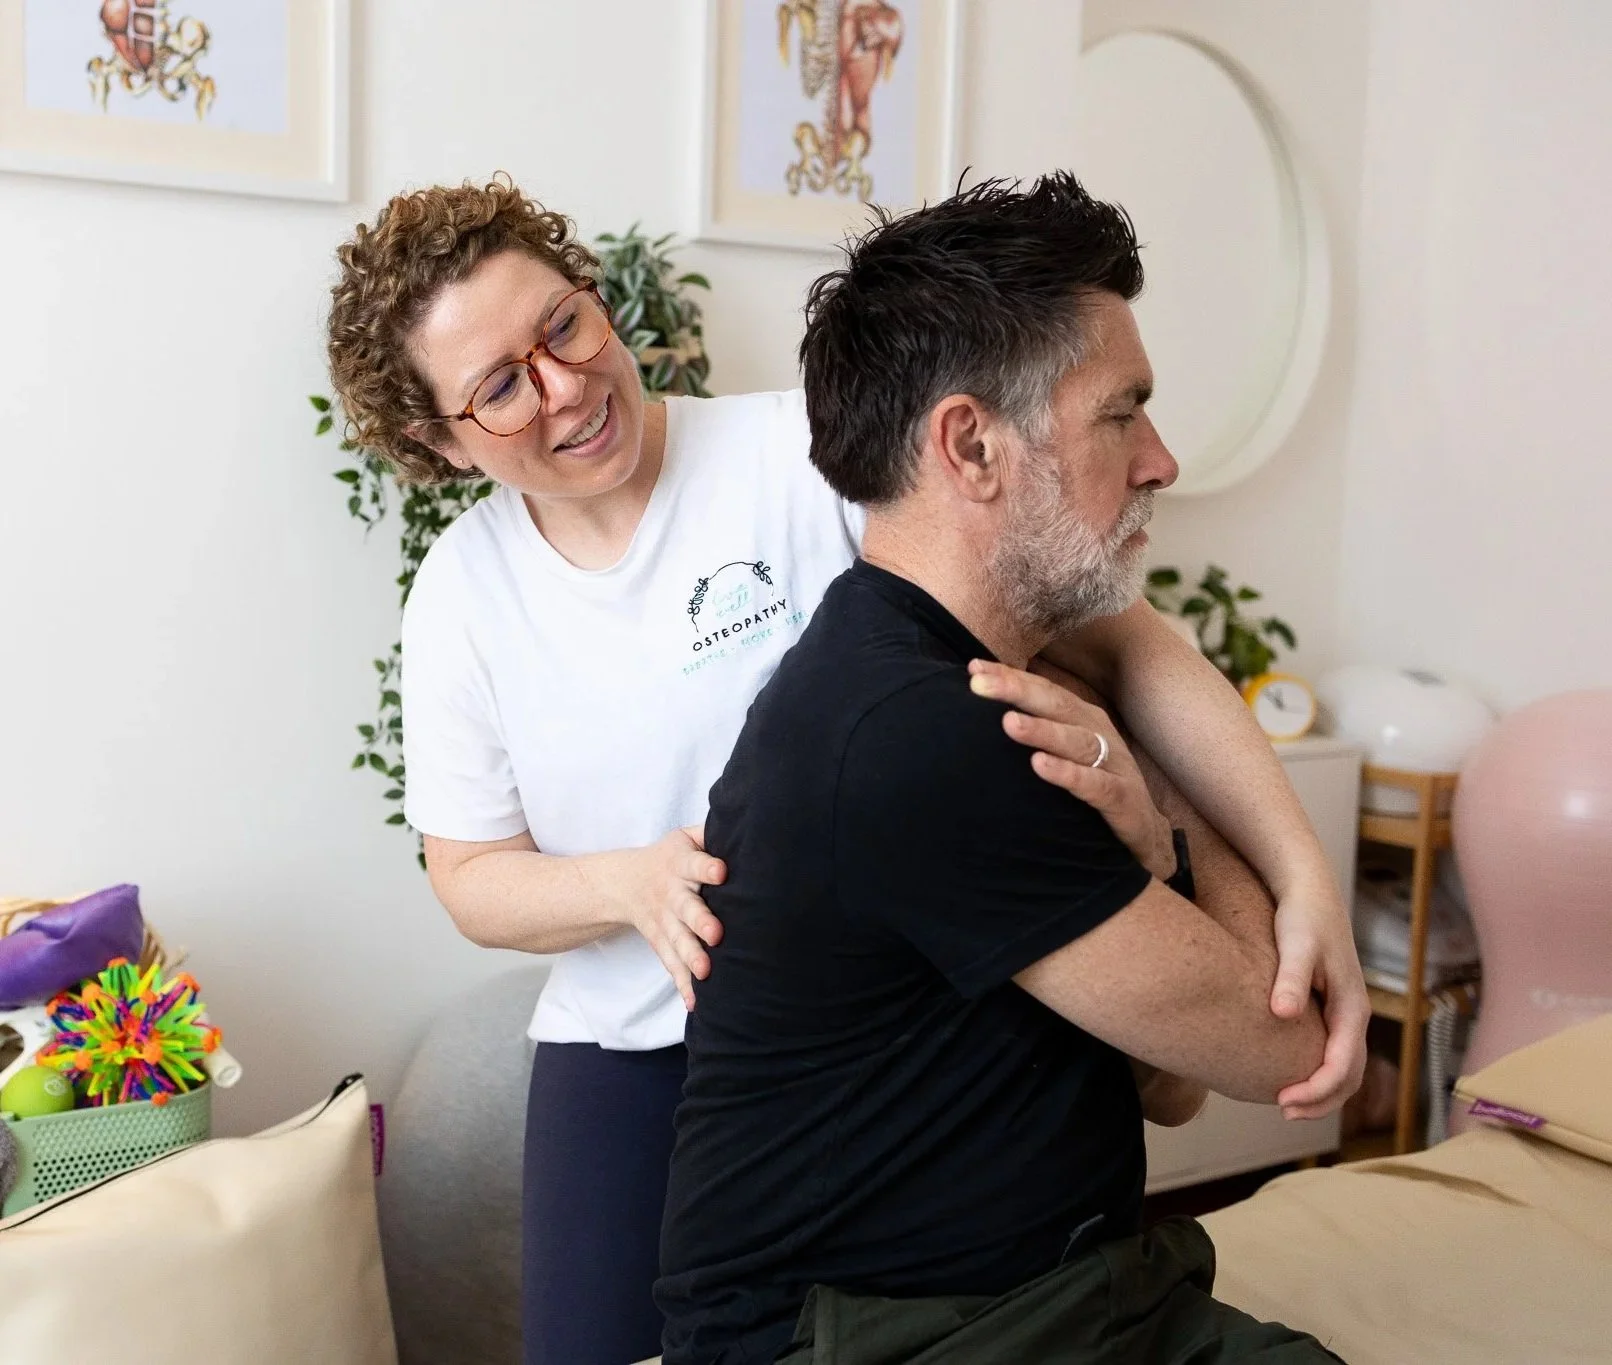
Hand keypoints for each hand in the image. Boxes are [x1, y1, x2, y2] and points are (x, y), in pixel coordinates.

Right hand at [630, 824, 725, 1010]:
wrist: (625, 883)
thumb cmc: (672, 857)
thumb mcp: (684, 837)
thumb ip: (710, 832)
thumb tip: (747, 818)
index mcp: (680, 864)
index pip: (695, 864)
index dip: (707, 868)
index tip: (722, 872)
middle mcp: (672, 894)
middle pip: (686, 908)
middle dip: (700, 921)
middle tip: (716, 933)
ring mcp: (665, 922)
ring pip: (677, 941)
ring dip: (691, 957)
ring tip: (706, 973)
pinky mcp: (661, 943)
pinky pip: (672, 965)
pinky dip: (683, 984)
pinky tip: (696, 1002)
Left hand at [968, 659, 1176, 880]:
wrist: (1144, 831)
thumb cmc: (1094, 784)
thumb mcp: (1066, 752)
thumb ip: (1036, 731)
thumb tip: (984, 714)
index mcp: (1082, 719)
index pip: (1043, 690)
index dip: (1010, 677)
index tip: (973, 668)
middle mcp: (1098, 733)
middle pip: (1055, 706)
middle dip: (1017, 691)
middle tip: (979, 683)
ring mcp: (1113, 764)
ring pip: (1075, 741)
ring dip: (1042, 731)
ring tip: (1009, 723)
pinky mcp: (1122, 798)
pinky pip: (1094, 784)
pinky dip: (1068, 774)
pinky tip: (1041, 766)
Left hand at [1270, 879, 1369, 1119]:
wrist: (1309, 892)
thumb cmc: (1302, 917)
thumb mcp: (1296, 945)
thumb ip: (1291, 978)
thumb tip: (1282, 1013)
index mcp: (1352, 1007)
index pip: (1342, 1065)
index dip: (1316, 1090)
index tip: (1283, 1100)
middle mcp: (1354, 1016)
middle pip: (1349, 1077)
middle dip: (1320, 1100)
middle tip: (1282, 1109)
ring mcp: (1344, 1015)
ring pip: (1344, 1070)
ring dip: (1320, 1093)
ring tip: (1283, 1103)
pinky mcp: (1331, 1010)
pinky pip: (1332, 1055)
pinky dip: (1316, 1075)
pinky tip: (1286, 1075)